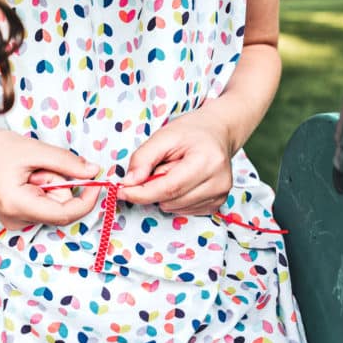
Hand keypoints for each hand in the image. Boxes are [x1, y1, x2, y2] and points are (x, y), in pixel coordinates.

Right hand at [0, 123, 101, 229]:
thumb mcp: (33, 150)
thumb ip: (67, 163)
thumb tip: (94, 173)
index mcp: (18, 207)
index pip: (65, 215)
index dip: (87, 200)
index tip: (97, 180)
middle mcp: (15, 221)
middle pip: (59, 210)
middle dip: (59, 185)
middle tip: (40, 164)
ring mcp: (14, 220)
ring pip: (51, 206)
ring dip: (49, 185)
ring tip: (28, 168)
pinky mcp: (14, 214)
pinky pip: (42, 204)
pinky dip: (41, 188)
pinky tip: (24, 175)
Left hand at [117, 109, 233, 214]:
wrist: (218, 132)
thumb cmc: (191, 132)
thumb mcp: (163, 136)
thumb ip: (143, 158)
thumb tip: (129, 183)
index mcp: (207, 161)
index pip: (169, 188)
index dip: (141, 193)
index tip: (121, 191)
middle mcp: (218, 182)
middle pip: (170, 200)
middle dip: (153, 188)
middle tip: (160, 166)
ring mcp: (220, 195)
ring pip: (174, 208)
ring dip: (165, 194)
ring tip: (175, 171)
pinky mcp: (217, 204)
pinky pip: (184, 210)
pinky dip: (175, 199)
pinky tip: (183, 181)